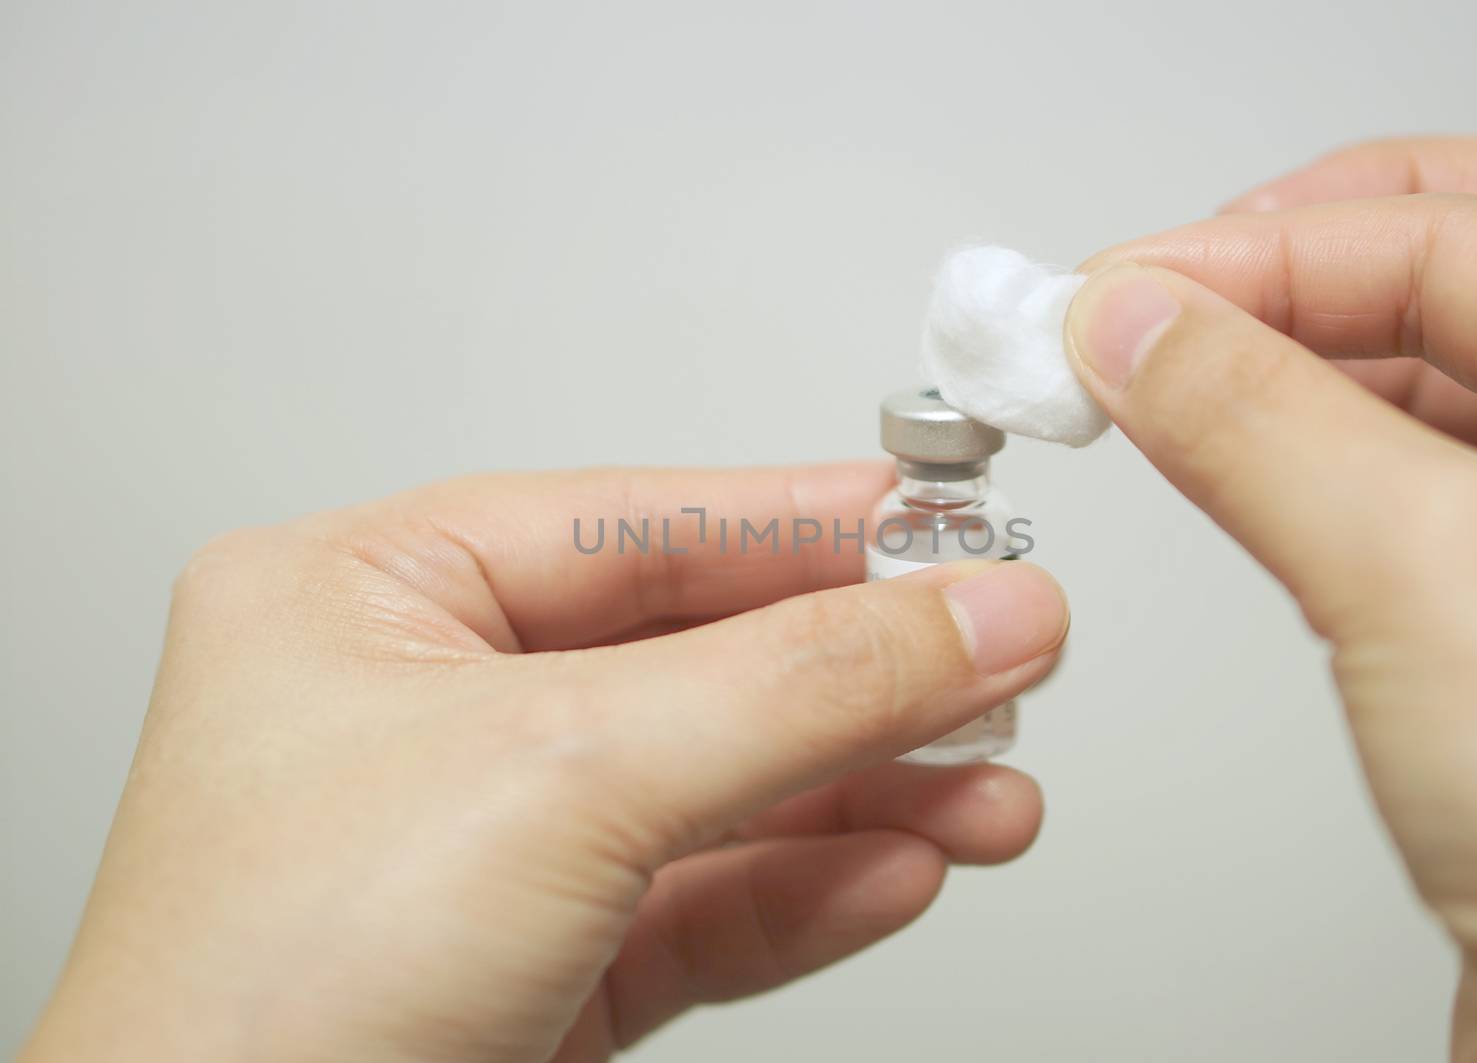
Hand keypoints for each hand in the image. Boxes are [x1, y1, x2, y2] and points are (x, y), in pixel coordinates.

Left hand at [21, 463, 1066, 1061]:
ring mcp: (482, 844)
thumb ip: (796, 685)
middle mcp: (421, 710)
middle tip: (998, 657)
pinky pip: (703, 900)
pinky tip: (906, 862)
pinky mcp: (534, 963)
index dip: (806, 524)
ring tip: (990, 787)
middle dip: (857, 674)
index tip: (951, 525)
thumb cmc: (262, 996)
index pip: (635, 525)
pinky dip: (812, 886)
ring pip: (718, 787)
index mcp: (365, 597)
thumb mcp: (566, 776)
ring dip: (866, 790)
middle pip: (697, 658)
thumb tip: (972, 614)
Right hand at [1066, 137, 1476, 1059]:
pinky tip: (1213, 448)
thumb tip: (1128, 324)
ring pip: (1415, 363)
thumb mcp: (1421, 567)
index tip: (1116, 291)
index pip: (1444, 231)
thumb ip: (1255, 416)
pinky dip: (1294, 443)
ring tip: (1147, 376)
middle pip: (1444, 264)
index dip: (1257, 249)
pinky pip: (1399, 459)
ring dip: (1269, 362)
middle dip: (1273, 275)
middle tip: (1135, 307)